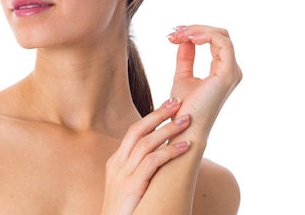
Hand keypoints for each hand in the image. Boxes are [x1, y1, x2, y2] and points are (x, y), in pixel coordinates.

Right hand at [101, 99, 190, 214]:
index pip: (133, 132)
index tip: (169, 106)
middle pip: (137, 130)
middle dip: (158, 114)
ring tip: (187, 120)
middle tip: (178, 101)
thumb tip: (162, 159)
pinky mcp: (131, 186)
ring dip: (168, 130)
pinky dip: (169, 152)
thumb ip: (142, 171)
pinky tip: (184, 147)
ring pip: (146, 143)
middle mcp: (118, 164)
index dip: (151, 118)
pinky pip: (151, 163)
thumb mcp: (131, 187)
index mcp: (116, 162)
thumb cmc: (127, 212)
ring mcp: (123, 175)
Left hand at [167, 24, 241, 134]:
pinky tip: (188, 38)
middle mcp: (231, 70)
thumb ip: (186, 57)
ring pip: (221, 35)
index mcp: (223, 70)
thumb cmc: (182, 107)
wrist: (182, 127)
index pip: (214, 40)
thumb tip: (185, 39)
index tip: (172, 34)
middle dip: (194, 29)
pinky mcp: (228, 74)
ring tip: (176, 35)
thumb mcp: (182, 75)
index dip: (194, 32)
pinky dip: (204, 35)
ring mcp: (232, 71)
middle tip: (173, 33)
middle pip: (219, 34)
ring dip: (196, 30)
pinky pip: (222, 43)